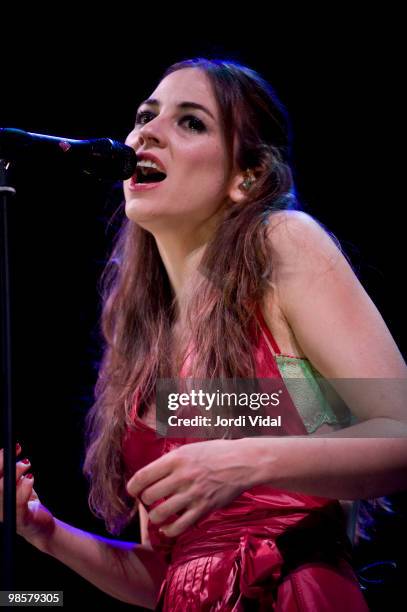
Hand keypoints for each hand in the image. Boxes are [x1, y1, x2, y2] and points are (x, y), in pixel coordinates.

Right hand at [0, 445, 55, 549]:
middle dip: (4, 463)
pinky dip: (24, 488)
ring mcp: (6, 514)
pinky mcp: (20, 519)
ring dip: (16, 473)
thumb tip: (13, 450)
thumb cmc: (27, 504)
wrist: (41, 527)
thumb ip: (14, 471)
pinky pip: (18, 503)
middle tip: (19, 452)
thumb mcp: (18, 485)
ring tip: (27, 464)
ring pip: (4, 490)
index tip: (9, 448)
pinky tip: (30, 480)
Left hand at [126, 438, 252, 537]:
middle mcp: (182, 476)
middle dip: (145, 501)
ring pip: (160, 514)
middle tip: (150, 501)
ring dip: (155, 517)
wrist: (242, 462)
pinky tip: (167, 527)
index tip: (133, 491)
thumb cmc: (215, 453)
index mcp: (176, 459)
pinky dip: (168, 530)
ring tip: (158, 514)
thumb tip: (150, 476)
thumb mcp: (189, 449)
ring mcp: (193, 494)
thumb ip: (170, 462)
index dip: (133, 487)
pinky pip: (178, 526)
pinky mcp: (203, 508)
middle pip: (149, 496)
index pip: (143, 476)